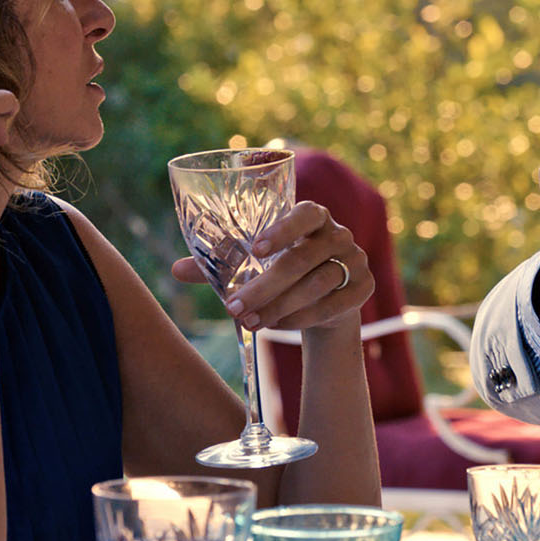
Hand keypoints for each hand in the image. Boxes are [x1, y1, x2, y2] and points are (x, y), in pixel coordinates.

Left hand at [171, 201, 369, 330]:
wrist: (328, 300)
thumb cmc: (283, 272)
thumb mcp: (254, 265)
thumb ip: (219, 264)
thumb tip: (175, 270)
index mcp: (313, 217)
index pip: (304, 213)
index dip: (281, 230)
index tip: (254, 250)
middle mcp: (339, 235)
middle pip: (302, 259)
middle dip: (265, 286)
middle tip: (233, 307)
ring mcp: (356, 261)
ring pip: (318, 284)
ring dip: (281, 305)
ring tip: (251, 322)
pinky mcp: (364, 289)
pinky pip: (333, 305)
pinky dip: (302, 318)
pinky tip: (278, 327)